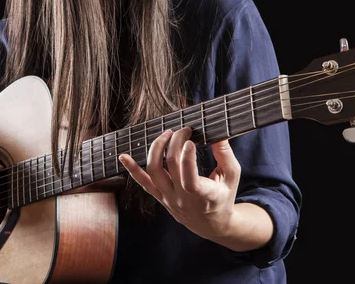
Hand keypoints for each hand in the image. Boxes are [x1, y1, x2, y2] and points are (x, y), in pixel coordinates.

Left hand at [119, 126, 240, 240]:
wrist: (211, 224)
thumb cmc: (223, 196)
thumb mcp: (232, 177)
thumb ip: (225, 155)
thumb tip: (218, 134)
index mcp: (204, 196)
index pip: (190, 179)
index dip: (187, 159)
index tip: (190, 141)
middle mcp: (183, 198)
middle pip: (171, 166)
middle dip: (175, 142)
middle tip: (183, 130)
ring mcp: (168, 198)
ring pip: (154, 171)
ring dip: (156, 148)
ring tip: (166, 134)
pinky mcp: (159, 197)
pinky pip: (142, 183)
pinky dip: (131, 169)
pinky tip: (123, 156)